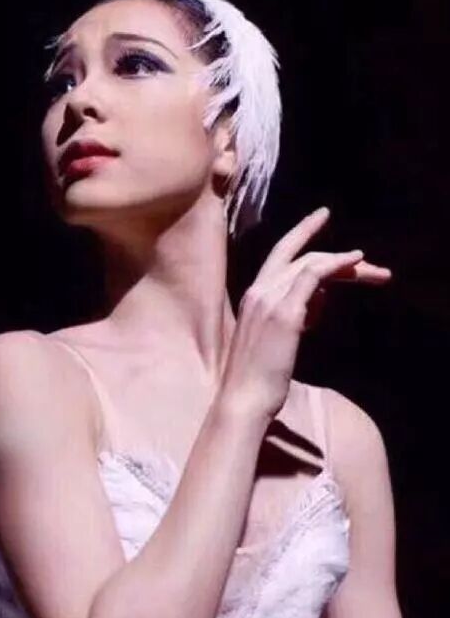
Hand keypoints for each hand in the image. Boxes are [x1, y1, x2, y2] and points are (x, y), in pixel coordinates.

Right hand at [219, 207, 390, 426]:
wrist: (243, 399)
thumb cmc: (258, 379)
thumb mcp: (276, 340)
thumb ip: (296, 314)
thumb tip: (319, 300)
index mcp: (253, 297)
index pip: (280, 256)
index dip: (302, 234)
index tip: (321, 218)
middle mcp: (258, 291)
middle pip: (298, 255)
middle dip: (334, 253)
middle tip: (367, 261)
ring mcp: (269, 299)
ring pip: (310, 263)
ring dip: (346, 264)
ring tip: (374, 273)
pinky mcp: (285, 313)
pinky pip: (313, 275)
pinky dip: (336, 264)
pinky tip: (355, 262)